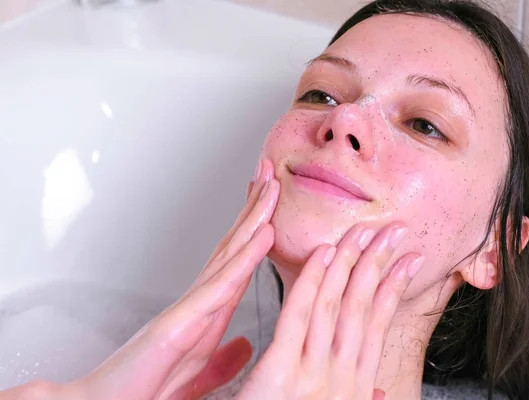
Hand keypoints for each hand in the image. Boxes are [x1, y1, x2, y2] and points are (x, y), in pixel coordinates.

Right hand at [0, 159, 279, 399]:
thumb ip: (224, 359)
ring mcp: (188, 309)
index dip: (254, 231)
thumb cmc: (142, 391)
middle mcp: (199, 302)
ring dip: (253, 220)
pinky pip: (219, 287)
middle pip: (232, 247)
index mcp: (207, 313)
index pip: (237, 263)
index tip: (269, 206)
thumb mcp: (199, 373)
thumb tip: (246, 345)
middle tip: (270, 176)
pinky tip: (262, 236)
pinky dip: (243, 260)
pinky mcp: (178, 325)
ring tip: (271, 188)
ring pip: (229, 255)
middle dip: (254, 209)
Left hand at [237, 224, 423, 399]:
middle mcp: (342, 378)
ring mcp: (314, 375)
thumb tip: (379, 395)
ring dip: (352, 264)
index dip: (395, 288)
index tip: (410, 260)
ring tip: (364, 232)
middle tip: (394, 231)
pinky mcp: (280, 373)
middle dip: (381, 266)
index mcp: (353, 386)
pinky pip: (299, 318)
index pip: (379, 325)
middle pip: (363, 308)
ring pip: (336, 306)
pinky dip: (311, 283)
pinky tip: (324, 255)